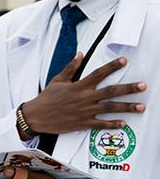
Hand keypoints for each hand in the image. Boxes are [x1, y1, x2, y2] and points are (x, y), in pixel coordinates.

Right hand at [21, 55, 145, 136]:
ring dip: (127, 107)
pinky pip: (100, 124)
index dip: (112, 66)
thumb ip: (70, 68)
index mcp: (78, 86)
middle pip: (110, 92)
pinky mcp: (82, 123)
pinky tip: (123, 124)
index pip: (98, 74)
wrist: (36, 116)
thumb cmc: (46, 98)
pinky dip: (112, 124)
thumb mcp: (57, 80)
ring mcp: (84, 111)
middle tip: (142, 86)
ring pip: (110, 108)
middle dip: (128, 88)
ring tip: (141, 107)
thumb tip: (80, 54)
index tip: (124, 61)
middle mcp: (84, 98)